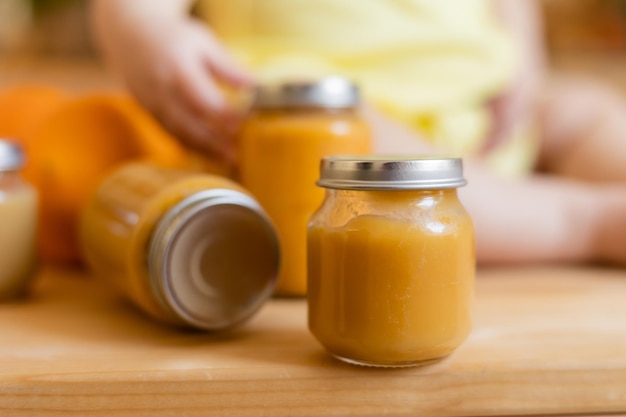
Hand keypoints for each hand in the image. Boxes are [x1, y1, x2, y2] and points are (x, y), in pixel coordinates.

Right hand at [93, 1, 253, 162]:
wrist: (131, 32)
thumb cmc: (175, 37)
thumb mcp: (204, 43)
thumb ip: (228, 67)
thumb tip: (255, 86)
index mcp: (178, 69)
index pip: (203, 99)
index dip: (224, 115)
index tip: (245, 124)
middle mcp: (162, 90)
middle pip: (189, 123)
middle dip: (213, 142)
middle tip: (237, 154)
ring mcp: (152, 103)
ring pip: (178, 133)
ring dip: (204, 149)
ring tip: (228, 158)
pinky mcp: (149, 112)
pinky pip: (170, 133)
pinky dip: (191, 146)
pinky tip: (210, 153)